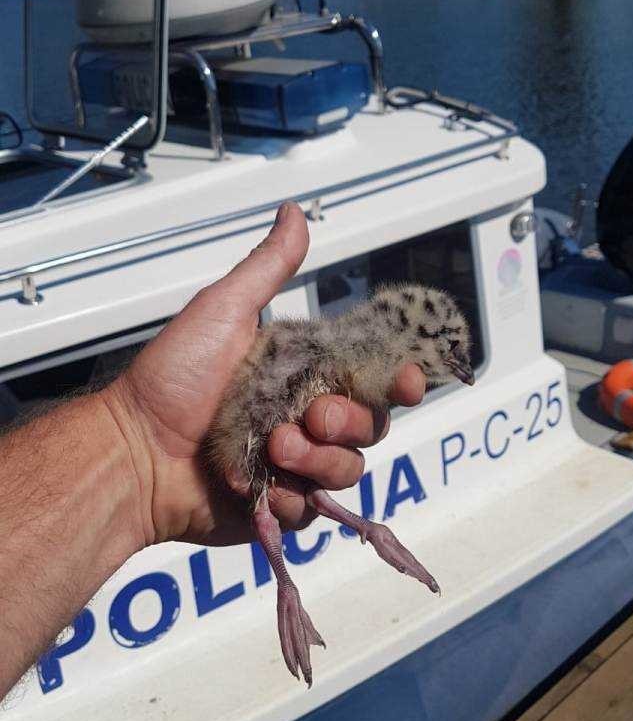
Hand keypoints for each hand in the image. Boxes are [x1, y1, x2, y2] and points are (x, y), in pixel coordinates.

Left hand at [105, 203, 424, 547]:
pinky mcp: (282, 506)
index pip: (372, 378)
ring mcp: (296, 467)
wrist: (136, 451)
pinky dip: (294, 497)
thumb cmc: (173, 379)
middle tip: (310, 417)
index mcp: (303, 374)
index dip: (399, 381)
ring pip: (349, 468)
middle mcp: (306, 420)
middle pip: (371, 425)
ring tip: (274, 449)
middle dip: (348, 421)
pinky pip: (316, 508)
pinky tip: (262, 485)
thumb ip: (268, 267)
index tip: (408, 382)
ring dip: (318, 460)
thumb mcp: (223, 311)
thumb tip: (295, 212)